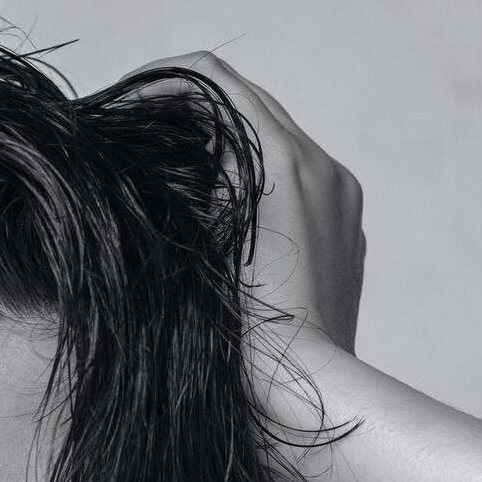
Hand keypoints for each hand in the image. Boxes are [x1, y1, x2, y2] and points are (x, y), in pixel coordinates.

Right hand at [117, 50, 365, 374]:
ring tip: (186, 169)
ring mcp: (342, 199)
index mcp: (283, 164)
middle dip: (200, 109)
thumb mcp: (203, 249)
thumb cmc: (250, 343)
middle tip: (149, 130)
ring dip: (232, 144)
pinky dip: (264, 179)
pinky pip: (303, 182)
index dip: (168, 83)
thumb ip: (197, 183)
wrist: (307, 398)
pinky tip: (233, 212)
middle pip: (252, 104)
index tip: (132, 103)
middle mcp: (323, 169)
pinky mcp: (350, 231)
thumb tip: (185, 149)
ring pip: (279, 141)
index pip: (218, 85)